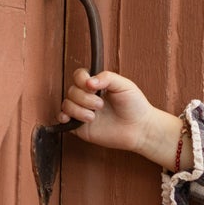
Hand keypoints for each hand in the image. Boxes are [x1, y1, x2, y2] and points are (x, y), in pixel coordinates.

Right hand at [60, 69, 185, 167]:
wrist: (140, 129)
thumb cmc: (135, 105)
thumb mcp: (124, 85)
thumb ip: (107, 77)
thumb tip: (88, 82)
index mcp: (96, 85)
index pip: (78, 76)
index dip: (81, 80)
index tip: (92, 87)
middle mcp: (87, 97)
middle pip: (72, 90)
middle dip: (84, 98)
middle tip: (100, 105)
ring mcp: (83, 112)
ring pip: (67, 104)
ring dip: (78, 109)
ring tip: (93, 116)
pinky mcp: (80, 127)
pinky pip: (63, 119)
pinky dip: (63, 117)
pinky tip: (72, 119)